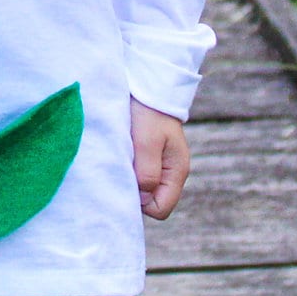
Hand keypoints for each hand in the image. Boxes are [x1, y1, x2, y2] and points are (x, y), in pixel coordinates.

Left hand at [131, 102, 189, 220]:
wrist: (147, 85)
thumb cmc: (148, 112)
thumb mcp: (147, 142)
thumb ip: (147, 171)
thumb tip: (142, 198)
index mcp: (176, 172)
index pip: (160, 209)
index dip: (141, 203)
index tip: (127, 181)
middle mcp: (170, 173)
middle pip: (151, 202)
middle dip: (134, 193)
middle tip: (120, 170)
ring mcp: (160, 166)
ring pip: (142, 189)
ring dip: (129, 179)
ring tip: (121, 158)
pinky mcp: (147, 157)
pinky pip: (137, 175)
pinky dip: (127, 169)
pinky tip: (120, 155)